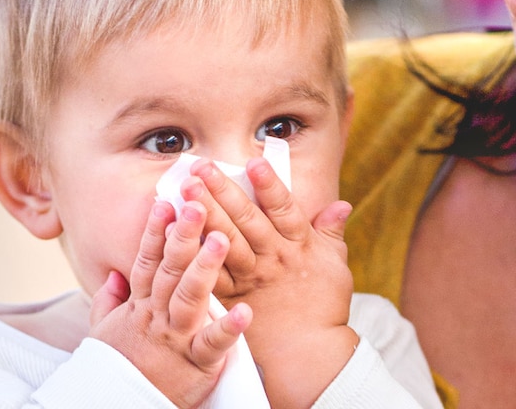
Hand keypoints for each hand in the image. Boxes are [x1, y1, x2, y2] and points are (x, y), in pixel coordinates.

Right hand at [89, 200, 252, 407]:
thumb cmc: (118, 369)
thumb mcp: (103, 331)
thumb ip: (110, 300)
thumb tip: (116, 274)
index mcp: (140, 306)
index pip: (148, 261)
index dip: (155, 231)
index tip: (164, 202)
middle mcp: (157, 316)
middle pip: (169, 270)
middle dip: (183, 237)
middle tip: (196, 205)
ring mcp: (176, 339)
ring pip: (189, 298)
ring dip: (204, 268)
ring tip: (220, 240)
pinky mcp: (197, 365)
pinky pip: (213, 345)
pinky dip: (228, 329)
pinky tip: (245, 311)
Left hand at [183, 158, 358, 407]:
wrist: (308, 355)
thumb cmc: (324, 307)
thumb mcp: (336, 265)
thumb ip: (332, 232)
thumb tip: (341, 204)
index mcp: (298, 245)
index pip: (283, 208)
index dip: (269, 185)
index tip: (253, 161)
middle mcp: (272, 258)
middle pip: (246, 219)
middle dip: (222, 190)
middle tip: (200, 167)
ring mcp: (249, 278)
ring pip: (223, 241)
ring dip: (203, 213)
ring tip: (184, 190)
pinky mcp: (230, 298)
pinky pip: (209, 272)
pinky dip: (192, 253)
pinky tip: (174, 234)